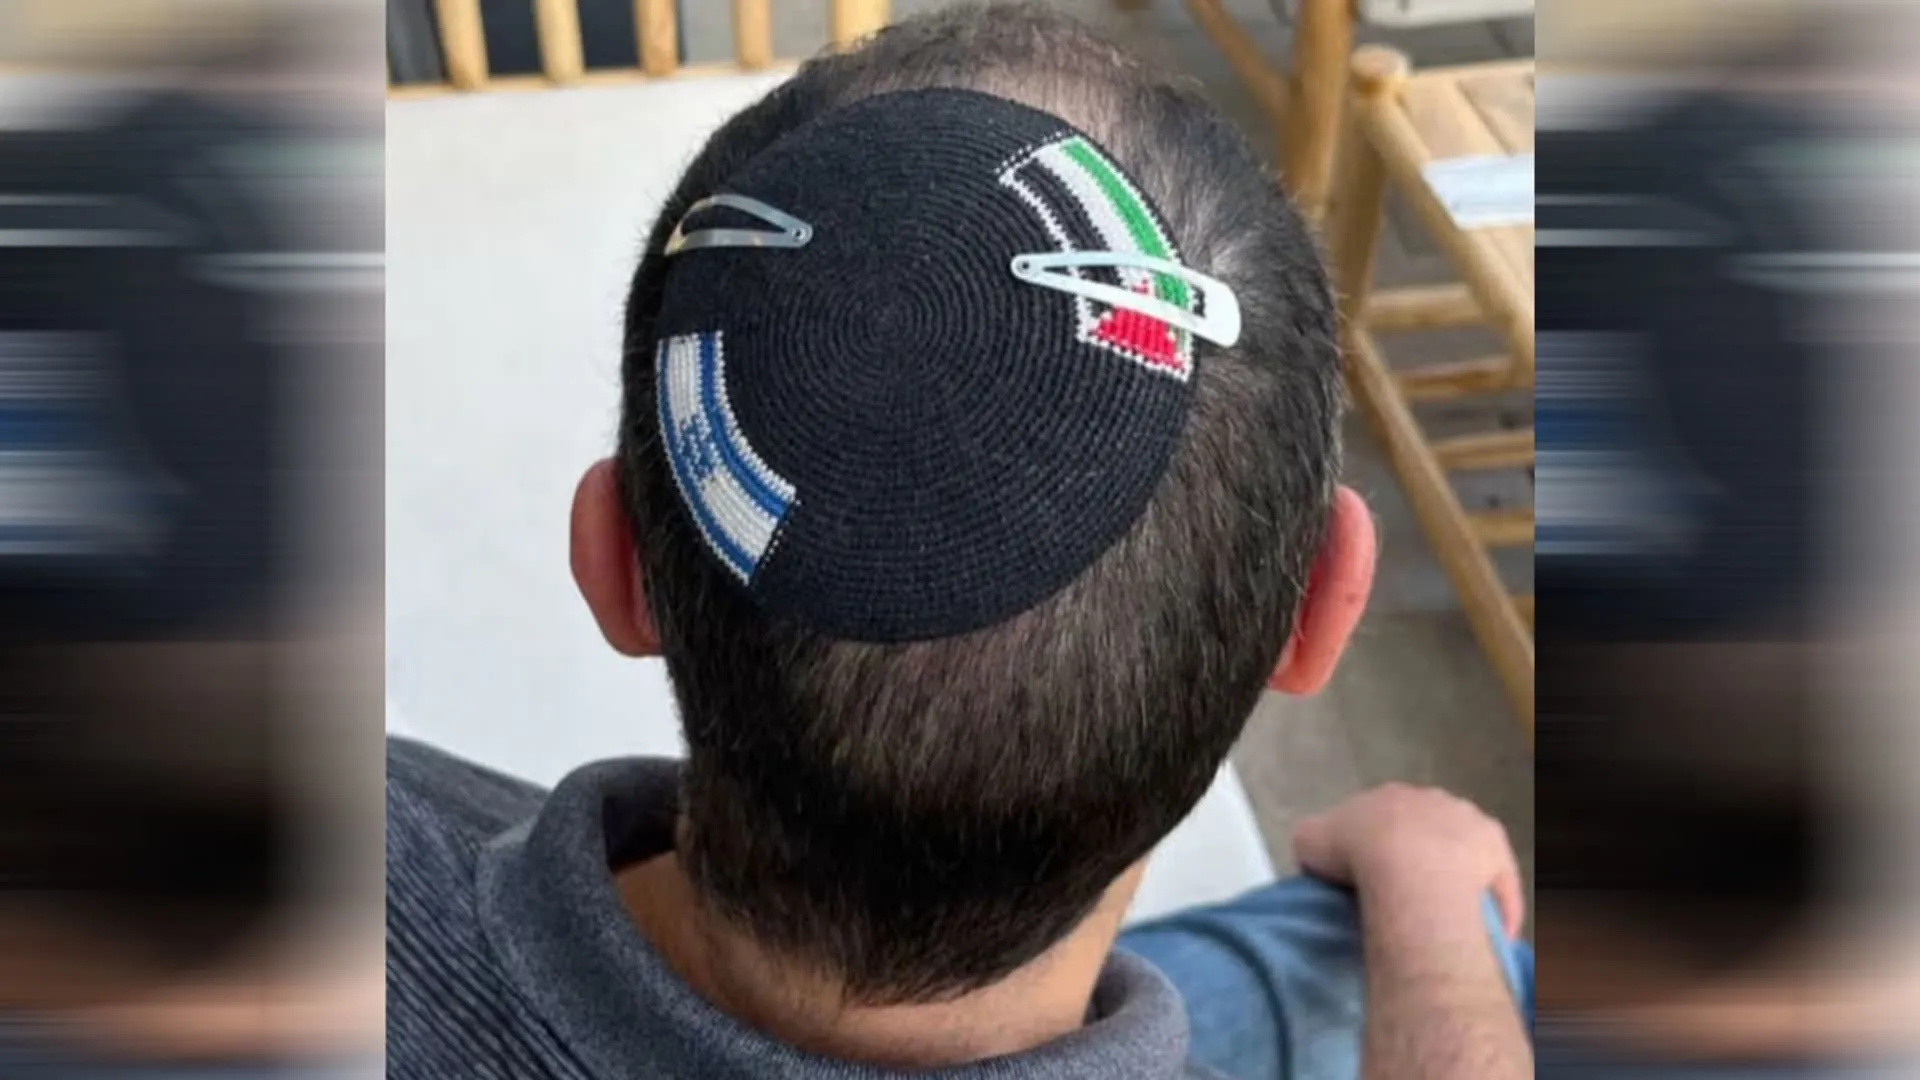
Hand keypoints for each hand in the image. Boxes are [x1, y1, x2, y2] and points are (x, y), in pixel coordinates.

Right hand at [1292, 783, 1524, 939]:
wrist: (1405, 868)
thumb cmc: (1354, 851)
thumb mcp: (1309, 841)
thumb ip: (1314, 840)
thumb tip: (1317, 853)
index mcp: (1390, 795)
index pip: (1384, 816)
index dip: (1376, 844)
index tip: (1368, 874)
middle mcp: (1434, 800)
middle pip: (1427, 830)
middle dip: (1418, 855)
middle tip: (1403, 894)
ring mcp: (1470, 823)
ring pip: (1464, 853)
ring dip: (1455, 877)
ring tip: (1441, 914)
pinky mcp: (1498, 854)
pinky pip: (1497, 884)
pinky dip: (1493, 905)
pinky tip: (1481, 931)